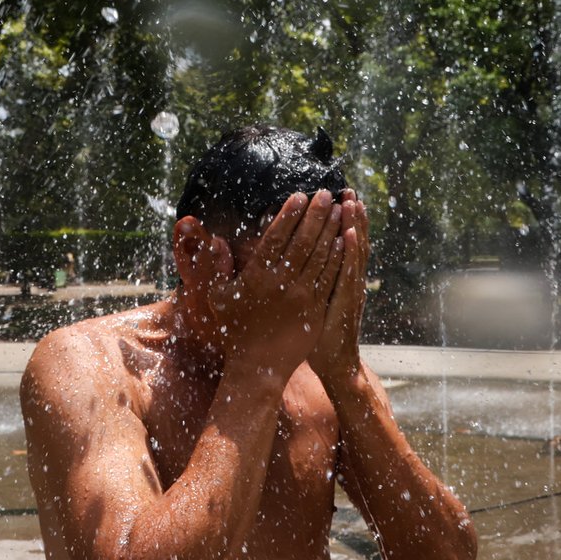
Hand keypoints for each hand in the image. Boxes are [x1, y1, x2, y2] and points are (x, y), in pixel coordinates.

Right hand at [185, 190, 344, 382]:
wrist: (258, 366)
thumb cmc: (235, 330)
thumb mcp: (218, 297)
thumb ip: (217, 268)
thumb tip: (216, 240)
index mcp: (256, 276)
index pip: (275, 237)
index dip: (289, 215)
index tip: (300, 196)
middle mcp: (280, 283)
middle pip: (302, 241)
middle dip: (316, 214)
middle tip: (326, 193)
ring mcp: (301, 296)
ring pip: (319, 256)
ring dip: (331, 230)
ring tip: (339, 209)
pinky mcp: (316, 309)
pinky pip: (329, 277)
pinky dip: (337, 257)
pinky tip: (344, 241)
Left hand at [310, 190, 369, 386]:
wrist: (334, 362)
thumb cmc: (316, 333)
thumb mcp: (312, 302)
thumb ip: (306, 277)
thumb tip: (292, 256)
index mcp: (336, 277)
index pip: (339, 242)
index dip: (340, 220)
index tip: (336, 196)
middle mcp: (347, 279)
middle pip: (348, 241)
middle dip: (349, 215)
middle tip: (346, 190)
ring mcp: (349, 289)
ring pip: (352, 252)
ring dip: (353, 226)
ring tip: (352, 202)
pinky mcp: (346, 301)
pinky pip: (348, 273)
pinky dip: (349, 254)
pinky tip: (347, 236)